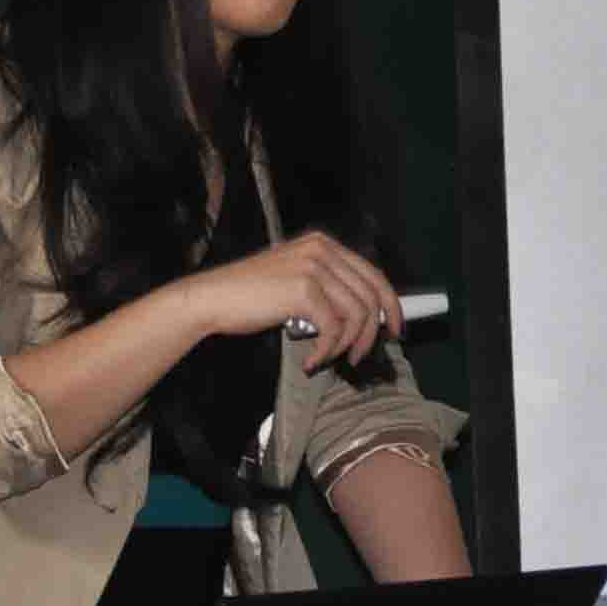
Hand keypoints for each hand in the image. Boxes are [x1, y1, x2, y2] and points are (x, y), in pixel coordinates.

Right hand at [175, 230, 399, 371]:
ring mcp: (314, 267)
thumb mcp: (294, 280)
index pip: (373, 274)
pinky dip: (327, 350)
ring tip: (328, 359)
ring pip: (356, 314)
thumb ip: (327, 288)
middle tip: (359, 356)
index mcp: (324, 245)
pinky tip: (312, 361)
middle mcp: (323, 250)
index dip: (391, 305)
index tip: (394, 331)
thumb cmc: (250, 297)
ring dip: (346, 345)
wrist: (212, 298)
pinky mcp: (304, 289)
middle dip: (371, 332)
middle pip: (370, 295)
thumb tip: (363, 317)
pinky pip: (333, 328)